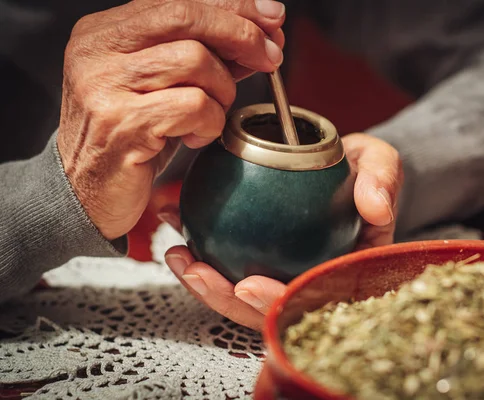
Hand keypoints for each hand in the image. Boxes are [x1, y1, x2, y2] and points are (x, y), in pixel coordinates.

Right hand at [57, 0, 285, 240]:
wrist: (84, 193)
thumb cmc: (130, 139)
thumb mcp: (165, 89)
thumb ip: (203, 59)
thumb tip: (259, 38)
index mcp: (105, 32)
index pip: (177, 0)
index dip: (233, 6)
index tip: (272, 17)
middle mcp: (98, 50)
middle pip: (186, 15)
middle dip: (241, 33)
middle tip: (270, 57)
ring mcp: (105, 85)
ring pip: (195, 60)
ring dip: (222, 91)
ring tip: (211, 116)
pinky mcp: (121, 123)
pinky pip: (194, 106)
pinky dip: (210, 123)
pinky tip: (195, 137)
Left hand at [161, 133, 402, 329]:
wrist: (342, 165)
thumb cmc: (361, 169)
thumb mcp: (379, 163)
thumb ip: (382, 179)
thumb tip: (378, 210)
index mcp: (346, 274)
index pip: (312, 302)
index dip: (279, 303)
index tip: (248, 286)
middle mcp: (313, 283)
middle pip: (268, 310)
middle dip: (226, 300)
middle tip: (196, 270)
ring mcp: (285, 273)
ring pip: (242, 295)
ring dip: (205, 283)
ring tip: (178, 255)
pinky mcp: (261, 259)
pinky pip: (229, 265)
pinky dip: (201, 252)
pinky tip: (178, 227)